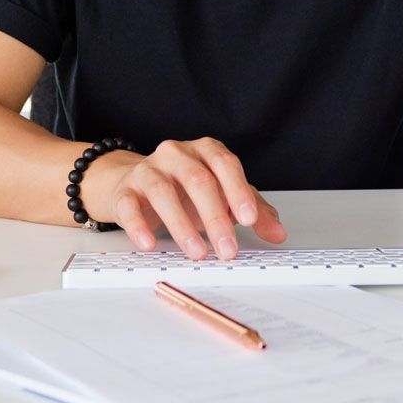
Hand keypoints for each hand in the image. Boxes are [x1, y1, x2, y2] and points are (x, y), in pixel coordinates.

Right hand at [79, 138, 286, 260]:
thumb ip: (252, 210)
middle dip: (215, 218)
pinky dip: (139, 226)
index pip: (225, 164)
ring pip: (163, 192)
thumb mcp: (222, 196)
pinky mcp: (125, 190)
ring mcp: (148, 170)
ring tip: (197, 252)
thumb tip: (278, 232)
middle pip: (198, 180)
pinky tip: (149, 243)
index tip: (249, 219)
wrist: (132, 183)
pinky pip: (129, 206)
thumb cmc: (182, 189)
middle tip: (227, 248)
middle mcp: (176, 154)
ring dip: (182, 226)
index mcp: (204, 151)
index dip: (238, 190)